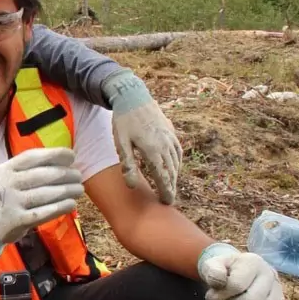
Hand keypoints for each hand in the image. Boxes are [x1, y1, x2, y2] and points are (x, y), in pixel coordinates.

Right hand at [0, 147, 85, 258]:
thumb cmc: (7, 196)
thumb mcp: (10, 178)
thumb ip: (31, 169)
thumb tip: (66, 160)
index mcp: (5, 169)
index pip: (32, 157)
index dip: (54, 154)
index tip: (72, 156)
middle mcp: (6, 184)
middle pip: (42, 175)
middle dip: (66, 174)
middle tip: (79, 176)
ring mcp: (11, 203)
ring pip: (46, 194)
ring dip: (67, 190)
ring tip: (79, 189)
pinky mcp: (17, 220)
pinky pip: (44, 212)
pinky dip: (61, 207)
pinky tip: (72, 204)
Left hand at [104, 70, 181, 204]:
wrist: (133, 96)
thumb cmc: (123, 121)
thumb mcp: (121, 143)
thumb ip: (128, 165)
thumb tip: (132, 186)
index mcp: (152, 150)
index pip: (162, 176)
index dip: (166, 190)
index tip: (167, 202)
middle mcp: (165, 145)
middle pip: (171, 171)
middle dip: (171, 187)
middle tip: (169, 200)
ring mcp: (170, 137)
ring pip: (176, 162)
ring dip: (174, 175)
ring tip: (171, 187)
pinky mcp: (171, 131)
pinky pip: (177, 151)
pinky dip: (177, 162)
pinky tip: (174, 167)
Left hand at [197, 244, 286, 299]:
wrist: (234, 271)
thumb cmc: (221, 270)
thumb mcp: (211, 266)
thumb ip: (212, 271)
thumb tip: (218, 283)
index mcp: (253, 262)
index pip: (237, 285)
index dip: (220, 295)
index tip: (211, 296)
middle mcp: (270, 274)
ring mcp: (278, 290)